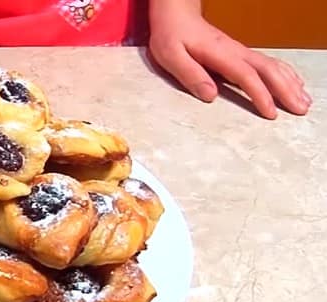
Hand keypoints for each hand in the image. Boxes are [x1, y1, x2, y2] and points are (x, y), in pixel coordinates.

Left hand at [148, 1, 310, 118]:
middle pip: (268, 70)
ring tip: (303, 101)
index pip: (246, 76)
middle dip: (286, 90)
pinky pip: (269, 63)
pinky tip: (293, 84)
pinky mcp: (240, 53)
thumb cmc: (172, 36)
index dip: (260, 95)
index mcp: (220, 54)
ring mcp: (240, 52)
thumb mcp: (171, 56)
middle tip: (300, 110)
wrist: (176, 15)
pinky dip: (285, 74)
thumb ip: (190, 74)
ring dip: (290, 83)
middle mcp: (236, 52)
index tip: (271, 113)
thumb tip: (210, 95)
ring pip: (272, 66)